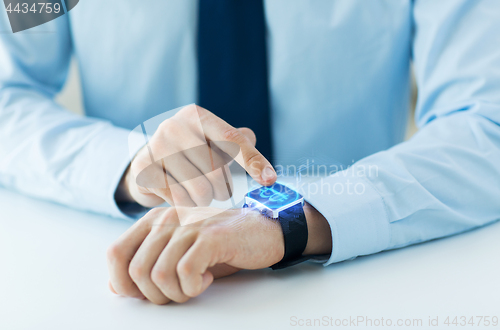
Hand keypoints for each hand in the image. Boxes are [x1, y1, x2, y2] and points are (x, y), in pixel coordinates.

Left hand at [106, 203, 331, 304]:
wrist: (261, 230)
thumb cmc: (219, 245)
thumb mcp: (177, 253)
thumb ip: (147, 263)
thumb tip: (116, 287)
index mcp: (154, 220)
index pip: (115, 253)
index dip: (122, 282)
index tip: (144, 293)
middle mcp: (166, 218)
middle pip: (136, 270)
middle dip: (155, 295)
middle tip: (178, 292)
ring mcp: (188, 226)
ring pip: (158, 275)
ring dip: (176, 293)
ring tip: (194, 286)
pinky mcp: (210, 237)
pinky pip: (185, 273)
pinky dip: (194, 287)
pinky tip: (207, 278)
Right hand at [116, 104, 276, 206]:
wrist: (148, 164)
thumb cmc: (190, 153)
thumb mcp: (212, 141)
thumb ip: (237, 140)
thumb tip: (251, 138)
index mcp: (196, 115)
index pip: (232, 140)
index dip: (254, 161)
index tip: (270, 180)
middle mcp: (174, 126)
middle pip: (216, 171)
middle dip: (223, 189)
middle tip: (218, 191)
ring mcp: (156, 147)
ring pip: (199, 189)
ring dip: (205, 200)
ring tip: (199, 194)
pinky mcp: (144, 170)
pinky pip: (179, 200)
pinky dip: (187, 205)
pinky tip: (182, 197)